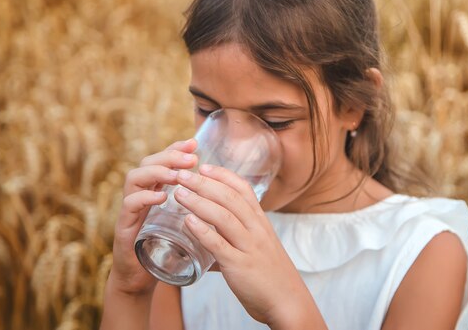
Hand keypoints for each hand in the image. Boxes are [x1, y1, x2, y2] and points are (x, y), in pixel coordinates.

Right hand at [109, 139, 197, 295]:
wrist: (142, 278)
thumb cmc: (166, 247)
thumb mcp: (183, 220)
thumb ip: (195, 205)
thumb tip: (223, 190)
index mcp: (155, 190)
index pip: (162, 160)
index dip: (176, 148)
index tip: (194, 143)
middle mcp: (140, 194)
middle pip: (147, 163)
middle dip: (169, 156)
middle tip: (191, 158)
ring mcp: (130, 210)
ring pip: (134, 179)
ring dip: (157, 173)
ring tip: (178, 176)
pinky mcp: (124, 228)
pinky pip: (129, 206)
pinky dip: (144, 198)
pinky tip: (161, 197)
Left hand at [173, 164, 324, 327]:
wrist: (288, 302)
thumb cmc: (270, 275)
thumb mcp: (257, 248)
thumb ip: (233, 241)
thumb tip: (207, 242)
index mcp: (260, 222)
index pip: (242, 189)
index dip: (222, 175)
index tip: (203, 166)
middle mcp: (256, 229)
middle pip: (229, 198)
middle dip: (204, 183)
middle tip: (181, 174)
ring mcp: (249, 246)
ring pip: (223, 217)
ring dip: (199, 201)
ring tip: (179, 193)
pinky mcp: (240, 266)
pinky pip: (219, 245)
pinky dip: (202, 231)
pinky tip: (187, 222)